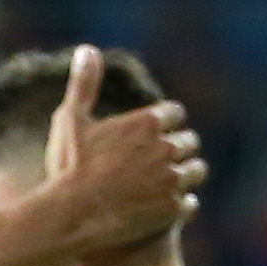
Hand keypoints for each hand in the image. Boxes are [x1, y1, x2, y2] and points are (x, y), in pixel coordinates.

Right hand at [40, 46, 209, 253]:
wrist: (73, 216)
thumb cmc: (69, 167)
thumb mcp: (71, 120)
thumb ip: (84, 85)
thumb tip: (87, 49)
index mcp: (148, 122)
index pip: (175, 113)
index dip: (166, 123)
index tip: (157, 132)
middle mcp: (166, 148)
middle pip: (189, 141)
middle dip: (178, 149)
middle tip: (163, 161)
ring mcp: (172, 180)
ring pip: (196, 172)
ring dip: (186, 175)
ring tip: (170, 183)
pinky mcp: (173, 209)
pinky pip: (191, 204)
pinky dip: (181, 205)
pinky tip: (167, 208)